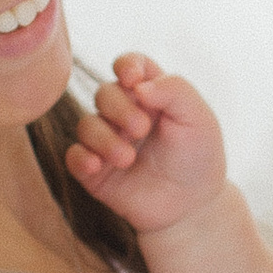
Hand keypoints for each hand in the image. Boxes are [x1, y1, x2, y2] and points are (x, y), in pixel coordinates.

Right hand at [65, 54, 229, 240]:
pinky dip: (81, 158)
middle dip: (119, 108)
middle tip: (142, 130)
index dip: (126, 65)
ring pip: (87, 124)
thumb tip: (138, 85)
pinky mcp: (95, 170)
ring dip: (104, 139)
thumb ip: (176, 91)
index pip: (130, 65)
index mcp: (151, 94)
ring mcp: (108, 141)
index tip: (133, 80)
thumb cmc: (199, 158)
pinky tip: (96, 166)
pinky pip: (73, 156)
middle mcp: (125, 113)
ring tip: (127, 159)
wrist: (192, 207)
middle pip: (105, 93)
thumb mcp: (199, 119)